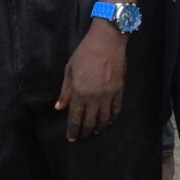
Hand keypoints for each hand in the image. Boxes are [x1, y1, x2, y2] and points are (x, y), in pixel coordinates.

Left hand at [54, 21, 127, 140]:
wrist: (107, 41)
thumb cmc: (85, 53)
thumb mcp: (70, 70)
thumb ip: (65, 91)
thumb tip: (60, 108)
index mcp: (79, 93)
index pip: (75, 118)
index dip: (73, 130)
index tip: (71, 138)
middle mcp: (94, 97)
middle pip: (90, 121)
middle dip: (85, 131)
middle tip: (82, 136)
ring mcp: (108, 95)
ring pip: (104, 118)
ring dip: (99, 127)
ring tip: (95, 131)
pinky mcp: (120, 90)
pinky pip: (117, 109)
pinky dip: (113, 117)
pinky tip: (110, 121)